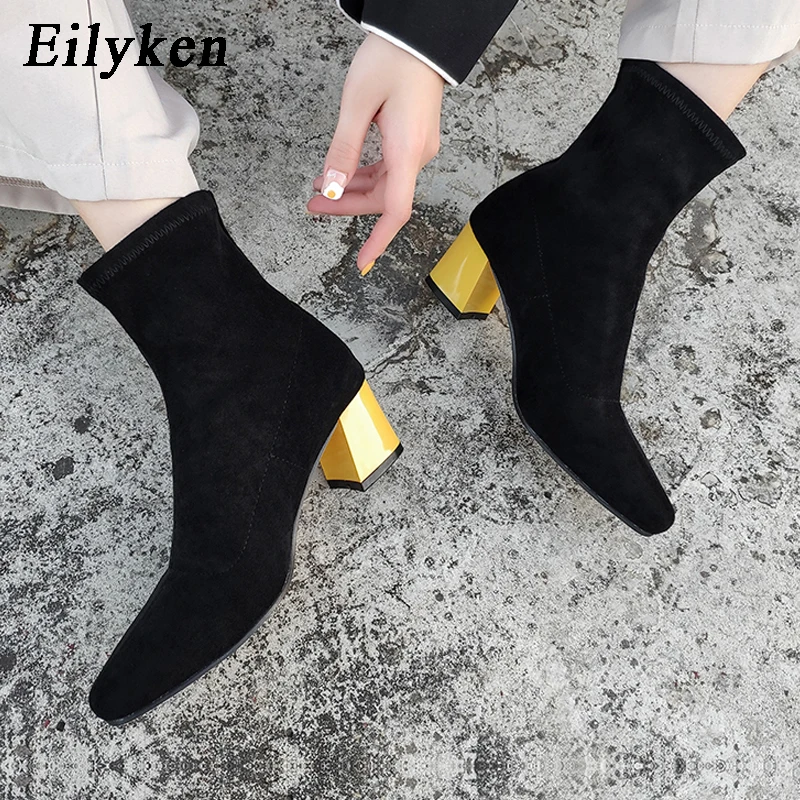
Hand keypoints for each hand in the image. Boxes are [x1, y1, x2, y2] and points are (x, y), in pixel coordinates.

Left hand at [307, 33, 444, 274]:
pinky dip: (364, 174)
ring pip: (384, 185)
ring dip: (352, 190)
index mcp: (407, 151)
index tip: (362, 263)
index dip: (378, 241)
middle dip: (347, 206)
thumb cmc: (391, 59)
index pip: (396, 211)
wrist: (418, 34)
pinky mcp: (412, 139)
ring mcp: (417, 148)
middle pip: (384, 199)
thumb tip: (333, 187)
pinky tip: (342, 172)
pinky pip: (389, 169)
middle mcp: (417, 155)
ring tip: (320, 188)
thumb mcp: (356, 103)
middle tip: (313, 205)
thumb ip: (343, 149)